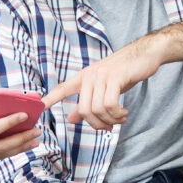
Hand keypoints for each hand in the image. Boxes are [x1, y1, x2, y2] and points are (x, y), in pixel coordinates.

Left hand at [43, 38, 164, 130]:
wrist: (144, 55)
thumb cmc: (124, 72)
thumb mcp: (104, 88)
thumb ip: (86, 103)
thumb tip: (71, 119)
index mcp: (84, 77)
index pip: (62, 89)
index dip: (49, 99)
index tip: (38, 108)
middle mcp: (89, 76)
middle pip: (84, 110)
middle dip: (96, 124)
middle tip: (108, 127)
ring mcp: (102, 75)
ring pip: (98, 109)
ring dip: (110, 120)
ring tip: (120, 119)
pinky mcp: (115, 77)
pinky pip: (110, 104)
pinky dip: (117, 114)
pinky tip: (123, 113)